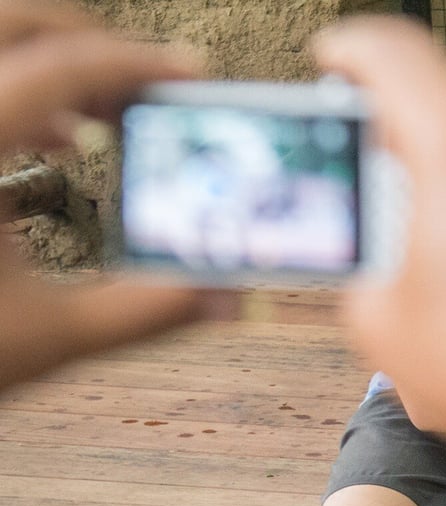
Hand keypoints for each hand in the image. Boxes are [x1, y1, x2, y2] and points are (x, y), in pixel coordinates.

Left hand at [0, 2, 221, 387]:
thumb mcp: (52, 335)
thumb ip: (148, 311)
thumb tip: (225, 298)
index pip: (59, 66)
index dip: (133, 61)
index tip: (184, 74)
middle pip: (11, 24)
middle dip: (84, 39)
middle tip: (138, 82)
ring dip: (47, 64)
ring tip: (99, 115)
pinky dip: (14, 95)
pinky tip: (50, 142)